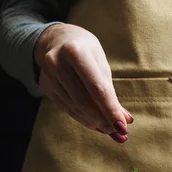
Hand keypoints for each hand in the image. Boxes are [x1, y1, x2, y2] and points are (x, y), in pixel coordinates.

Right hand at [34, 23, 133, 142]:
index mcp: (76, 51)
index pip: (97, 89)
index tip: (123, 127)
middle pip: (84, 101)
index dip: (111, 110)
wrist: (56, 39)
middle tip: (118, 132)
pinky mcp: (45, 85)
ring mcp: (48, 75)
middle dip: (103, 120)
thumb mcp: (101, 64)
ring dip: (95, 122)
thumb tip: (126, 120)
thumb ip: (111, 92)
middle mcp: (57, 62)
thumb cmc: (86, 51)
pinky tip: (95, 124)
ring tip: (110, 129)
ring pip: (75, 108)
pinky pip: (67, 108)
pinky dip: (83, 119)